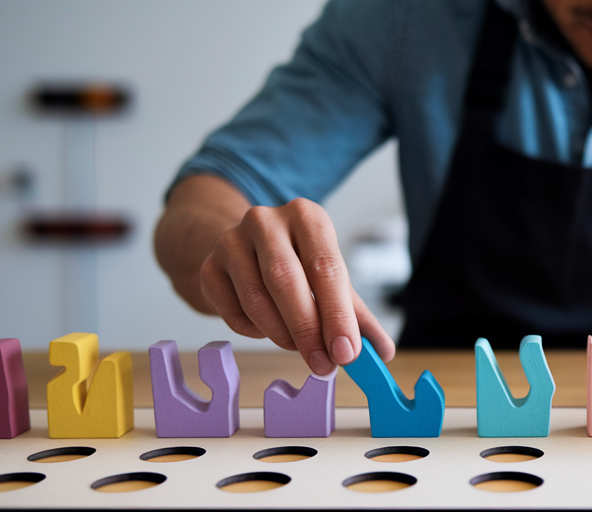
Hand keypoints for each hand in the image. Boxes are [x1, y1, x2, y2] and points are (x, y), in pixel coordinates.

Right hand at [198, 198, 395, 374]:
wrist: (244, 249)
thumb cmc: (298, 264)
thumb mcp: (332, 280)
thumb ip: (358, 315)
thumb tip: (382, 351)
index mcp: (307, 216)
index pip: (326, 267)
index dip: (337, 314)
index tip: (346, 352)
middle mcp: (266, 221)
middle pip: (287, 281)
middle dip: (309, 331)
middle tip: (325, 365)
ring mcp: (231, 241)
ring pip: (257, 300)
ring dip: (283, 335)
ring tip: (301, 348)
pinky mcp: (209, 268)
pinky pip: (233, 313)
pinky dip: (255, 331)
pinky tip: (268, 328)